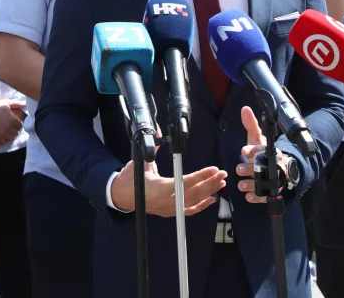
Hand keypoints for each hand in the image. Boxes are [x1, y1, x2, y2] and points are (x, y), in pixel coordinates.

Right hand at [0, 100, 25, 148]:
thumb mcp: (6, 103)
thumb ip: (17, 103)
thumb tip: (25, 104)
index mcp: (13, 120)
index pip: (20, 125)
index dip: (18, 124)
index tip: (15, 122)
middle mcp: (9, 128)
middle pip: (16, 132)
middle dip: (15, 129)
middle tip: (11, 127)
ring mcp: (3, 133)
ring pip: (11, 137)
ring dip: (10, 134)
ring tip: (7, 131)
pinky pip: (4, 141)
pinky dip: (5, 139)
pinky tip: (3, 135)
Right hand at [110, 150, 226, 216]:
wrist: (121, 196)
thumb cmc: (130, 180)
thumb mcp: (141, 162)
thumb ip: (154, 147)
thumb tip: (158, 131)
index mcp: (160, 188)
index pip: (186, 182)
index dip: (201, 176)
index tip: (213, 170)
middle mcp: (167, 201)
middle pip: (194, 192)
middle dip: (210, 183)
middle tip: (222, 174)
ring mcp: (169, 208)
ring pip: (194, 201)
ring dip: (209, 192)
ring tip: (221, 183)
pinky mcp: (170, 212)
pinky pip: (189, 210)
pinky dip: (201, 205)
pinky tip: (211, 199)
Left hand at [235, 106, 291, 203]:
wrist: (278, 167)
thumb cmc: (262, 152)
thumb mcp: (256, 138)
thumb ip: (250, 125)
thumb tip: (244, 109)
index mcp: (270, 150)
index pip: (262, 149)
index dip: (253, 150)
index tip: (243, 151)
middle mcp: (274, 165)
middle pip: (263, 168)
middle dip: (250, 169)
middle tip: (239, 169)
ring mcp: (275, 179)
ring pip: (264, 183)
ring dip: (251, 185)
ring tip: (241, 185)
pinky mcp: (273, 191)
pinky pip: (266, 196)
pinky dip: (257, 198)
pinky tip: (248, 197)